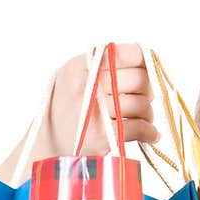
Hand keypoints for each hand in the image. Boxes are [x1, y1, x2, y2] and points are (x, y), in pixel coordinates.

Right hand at [0, 42, 159, 183]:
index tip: (147, 71)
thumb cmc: (66, 111)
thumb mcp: (73, 77)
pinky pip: (139, 127)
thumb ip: (101, 65)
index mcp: (79, 66)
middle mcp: (86, 85)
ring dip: (149, 113)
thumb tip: (145, 61)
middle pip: (138, 79)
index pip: (124, 53)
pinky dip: (150, 132)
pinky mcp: (103, 135)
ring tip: (145, 118)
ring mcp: (94, 111)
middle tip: (147, 97)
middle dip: (149, 89)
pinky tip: (151, 134)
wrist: (49, 146)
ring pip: (141, 104)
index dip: (144, 61)